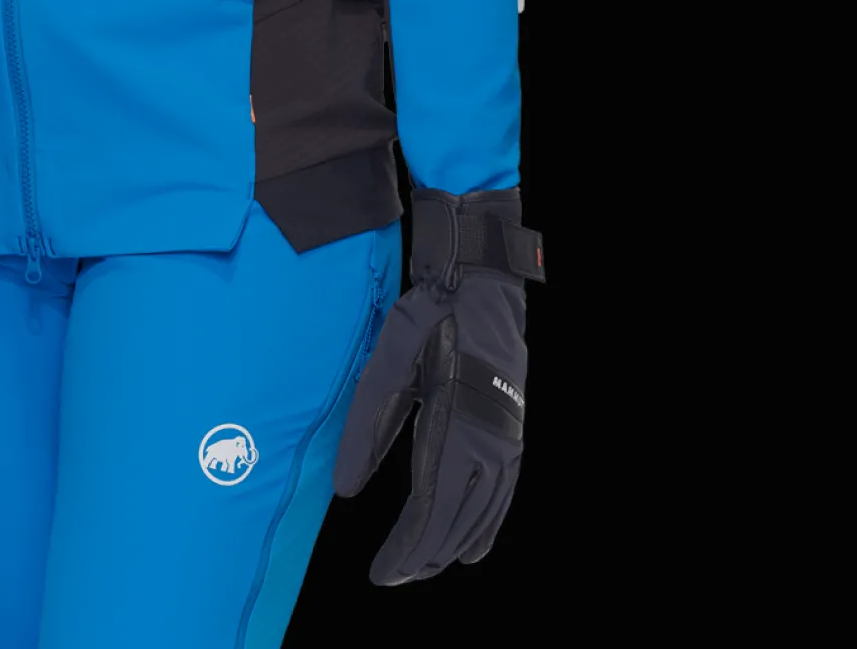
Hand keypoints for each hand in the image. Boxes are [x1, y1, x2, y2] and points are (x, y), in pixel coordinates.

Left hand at [332, 186, 541, 580]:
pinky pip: (504, 495)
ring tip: (424, 567)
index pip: (430, 511)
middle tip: (393, 576)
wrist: (480, 279)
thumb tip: (343, 490)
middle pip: (459, 522)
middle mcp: (490, 441)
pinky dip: (487, 526)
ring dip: (453, 546)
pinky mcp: (513, 429)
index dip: (405, 550)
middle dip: (425, 556)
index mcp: (456, 426)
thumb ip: (366, 428)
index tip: (382, 575)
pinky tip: (473, 544)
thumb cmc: (430, 316)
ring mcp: (508, 437)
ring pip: (485, 515)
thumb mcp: (388, 364)